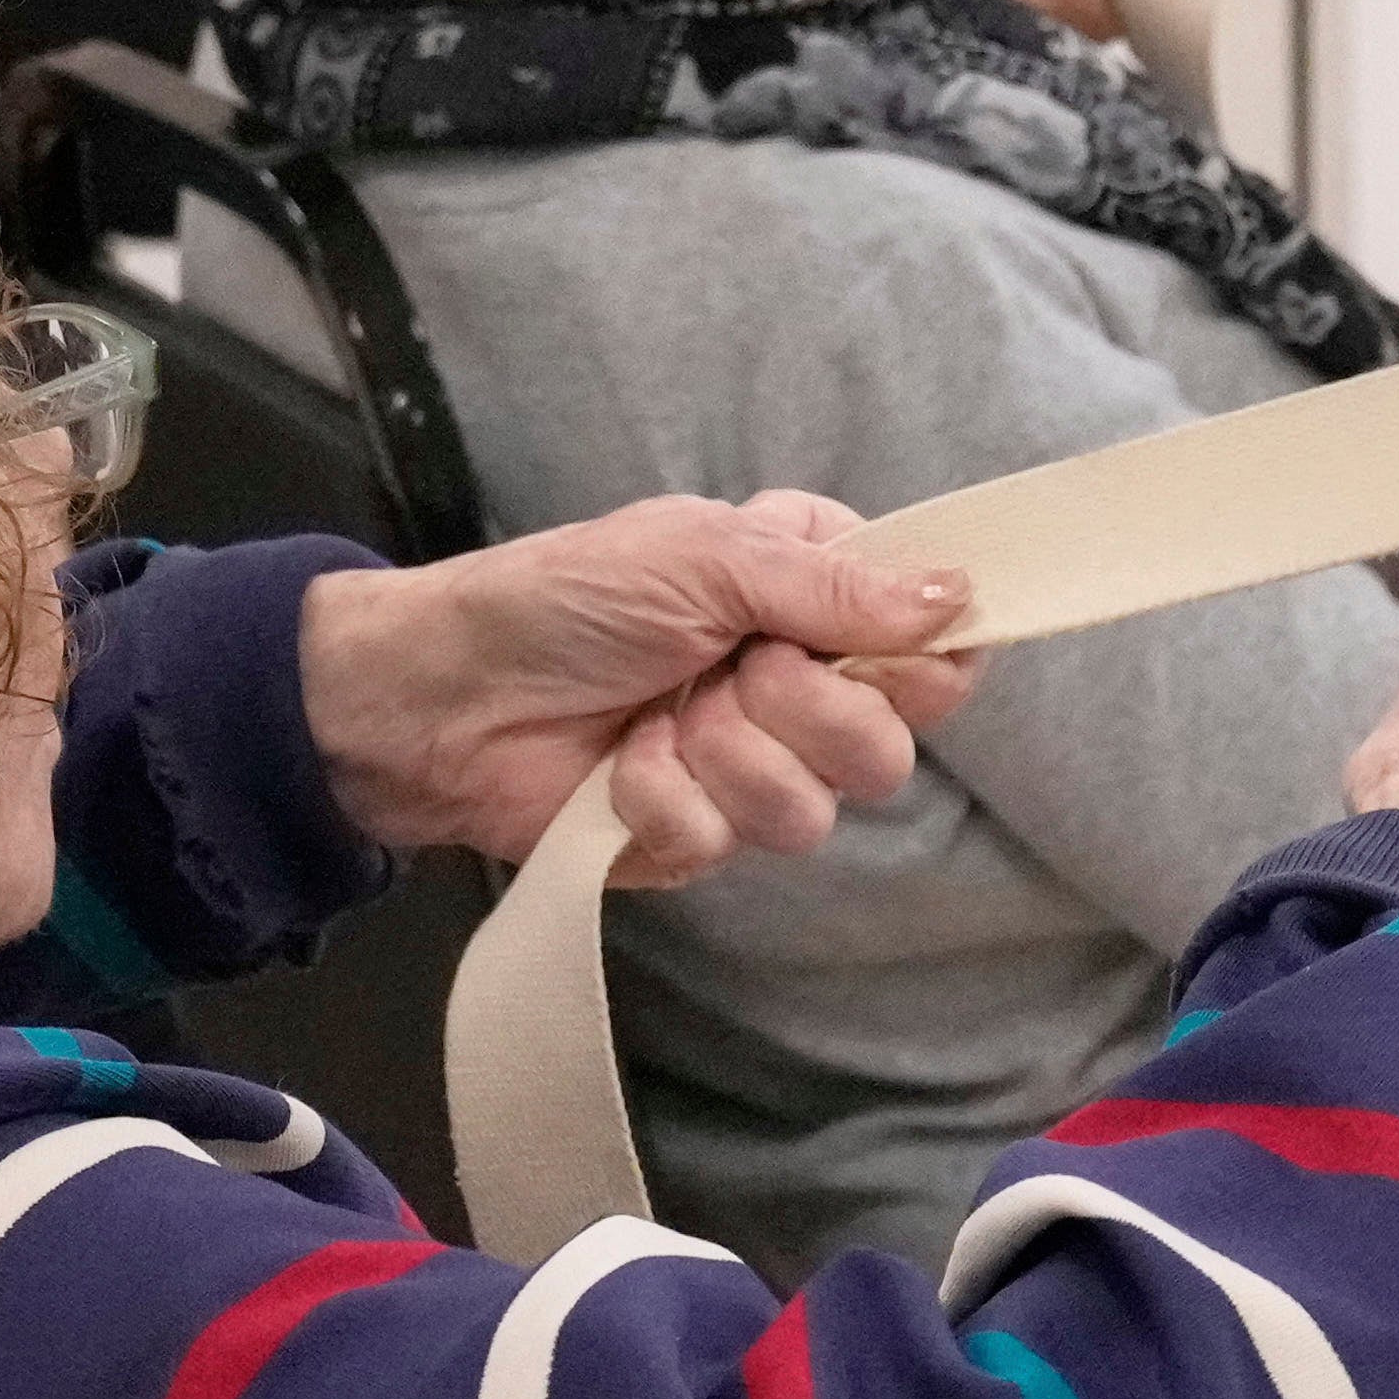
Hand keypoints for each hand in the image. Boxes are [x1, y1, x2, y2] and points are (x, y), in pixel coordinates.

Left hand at [302, 492, 984, 880]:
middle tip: (735, 669)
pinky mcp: (702, 835)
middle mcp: (798, 682)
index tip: (875, 652)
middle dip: (806, 711)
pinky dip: (666, 800)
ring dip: (726, 757)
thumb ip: (834, 584)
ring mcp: (752, 766)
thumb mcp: (702, 555)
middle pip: (894, 741)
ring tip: (658, 716)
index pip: (934, 644)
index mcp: (811, 594)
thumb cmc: (562, 599)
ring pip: (820, 807)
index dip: (921, 661)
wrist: (440, 697)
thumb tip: (958, 597)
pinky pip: (732, 843)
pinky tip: (621, 767)